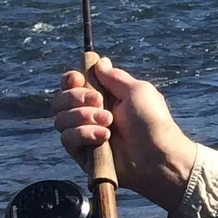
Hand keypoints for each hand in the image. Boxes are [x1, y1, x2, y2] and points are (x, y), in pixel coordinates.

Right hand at [51, 56, 198, 207]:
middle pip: (60, 100)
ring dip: (83, 116)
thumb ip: (114, 76)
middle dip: (75, 97)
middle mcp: (91, 114)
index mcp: (104, 97)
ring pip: (60, 119)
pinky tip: (104, 138)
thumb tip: (99, 61)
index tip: (79, 80)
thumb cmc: (152, 122)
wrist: (158, 156)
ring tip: (108, 123)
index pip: (72, 84)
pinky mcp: (83, 155)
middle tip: (99, 102)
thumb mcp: (137, 90)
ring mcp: (85, 135)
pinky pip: (67, 139)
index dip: (70, 80)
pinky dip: (84, 134)